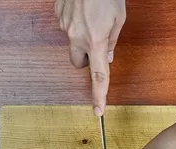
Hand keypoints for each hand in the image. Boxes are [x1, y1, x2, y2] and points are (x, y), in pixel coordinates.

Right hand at [55, 0, 125, 115]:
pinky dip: (74, 23)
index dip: (98, 95)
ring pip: (72, 43)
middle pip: (78, 63)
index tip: (97, 111)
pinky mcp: (58, 15)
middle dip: (87, 58)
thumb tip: (107, 57)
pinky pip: (66, 27)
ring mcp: (64, 26)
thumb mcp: (118, 19)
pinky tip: (82, 9)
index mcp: (95, 41)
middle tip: (97, 43)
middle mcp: (76, 37)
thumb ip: (111, 41)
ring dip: (81, 38)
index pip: (98, 76)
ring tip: (91, 18)